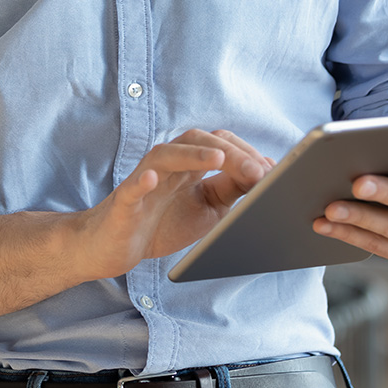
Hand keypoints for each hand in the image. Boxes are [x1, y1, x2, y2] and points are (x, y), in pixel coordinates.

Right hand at [73, 129, 274, 280]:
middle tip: (259, 171)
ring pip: (166, 155)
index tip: (272, 171)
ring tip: (217, 159)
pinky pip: (131, 187)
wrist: (114, 246)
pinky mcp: (124, 201)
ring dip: (193, 155)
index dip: (246, 154)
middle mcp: (166, 164)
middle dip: (230, 154)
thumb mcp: (208, 207)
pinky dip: (141, 181)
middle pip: (196, 141)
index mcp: (188, 163)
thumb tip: (266, 170)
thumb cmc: (161, 222)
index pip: (219, 144)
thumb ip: (232, 188)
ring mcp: (144, 179)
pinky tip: (152, 178)